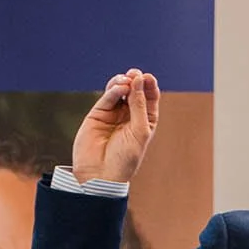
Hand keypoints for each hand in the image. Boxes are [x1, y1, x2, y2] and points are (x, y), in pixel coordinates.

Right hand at [71, 68, 160, 183]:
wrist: (100, 174)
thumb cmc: (124, 159)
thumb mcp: (139, 131)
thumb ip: (139, 105)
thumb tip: (138, 80)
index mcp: (145, 121)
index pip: (149, 97)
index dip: (149, 85)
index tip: (148, 78)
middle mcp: (129, 115)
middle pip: (135, 90)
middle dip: (136, 80)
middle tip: (135, 74)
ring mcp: (113, 114)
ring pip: (120, 89)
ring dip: (123, 82)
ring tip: (125, 81)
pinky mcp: (98, 114)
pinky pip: (108, 97)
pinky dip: (114, 90)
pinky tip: (119, 88)